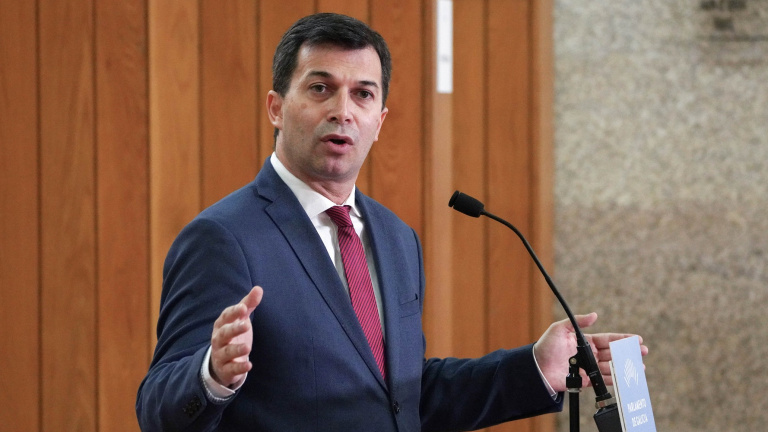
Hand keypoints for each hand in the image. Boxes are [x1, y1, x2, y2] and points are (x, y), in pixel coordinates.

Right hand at [209, 286, 262, 386]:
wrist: (221, 362)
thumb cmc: (232, 335)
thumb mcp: (240, 319)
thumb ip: (248, 304)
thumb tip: (259, 288)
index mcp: (222, 324)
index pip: (226, 316)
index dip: (234, 312)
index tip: (244, 308)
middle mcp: (218, 339)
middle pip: (224, 333)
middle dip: (234, 329)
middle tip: (247, 325)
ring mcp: (220, 354)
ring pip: (226, 351)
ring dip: (236, 349)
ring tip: (248, 347)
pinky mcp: (225, 369)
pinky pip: (231, 369)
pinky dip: (239, 367)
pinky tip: (249, 365)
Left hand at [533, 312, 647, 392]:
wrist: (537, 368)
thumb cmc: (546, 346)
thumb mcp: (560, 329)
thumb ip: (578, 322)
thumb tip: (595, 315)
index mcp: (585, 341)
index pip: (608, 339)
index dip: (622, 339)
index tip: (637, 339)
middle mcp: (589, 354)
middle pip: (613, 353)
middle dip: (628, 352)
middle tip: (642, 351)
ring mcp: (588, 368)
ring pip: (611, 366)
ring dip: (625, 366)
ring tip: (639, 366)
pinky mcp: (586, 381)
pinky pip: (602, 380)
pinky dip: (614, 379)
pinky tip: (625, 377)